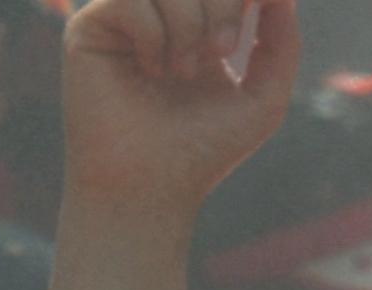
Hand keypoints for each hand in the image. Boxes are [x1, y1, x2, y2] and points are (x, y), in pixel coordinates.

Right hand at [61, 0, 299, 209]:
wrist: (151, 189)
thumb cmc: (203, 151)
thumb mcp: (264, 98)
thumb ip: (282, 41)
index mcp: (197, 23)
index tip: (245, 25)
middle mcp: (159, 15)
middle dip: (222, 2)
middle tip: (221, 50)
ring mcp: (124, 18)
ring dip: (188, 21)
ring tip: (182, 70)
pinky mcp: (88, 28)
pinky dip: (152, 32)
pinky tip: (149, 70)